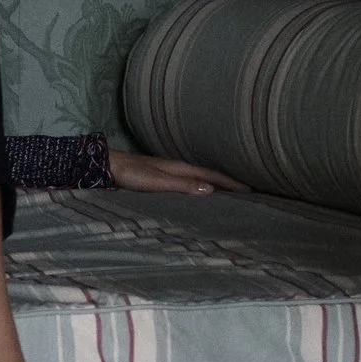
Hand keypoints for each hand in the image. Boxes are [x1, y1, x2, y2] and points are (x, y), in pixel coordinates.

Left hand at [108, 151, 246, 194]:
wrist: (108, 167)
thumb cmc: (131, 174)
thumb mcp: (157, 182)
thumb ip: (182, 185)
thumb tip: (211, 190)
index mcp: (181, 168)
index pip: (213, 175)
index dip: (232, 183)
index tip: (251, 190)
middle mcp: (178, 168)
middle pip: (209, 176)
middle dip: (229, 183)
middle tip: (248, 193)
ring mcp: (170, 172)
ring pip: (199, 179)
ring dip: (215, 185)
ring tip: (229, 195)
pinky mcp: (160, 178)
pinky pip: (188, 183)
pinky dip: (200, 187)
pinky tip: (199, 194)